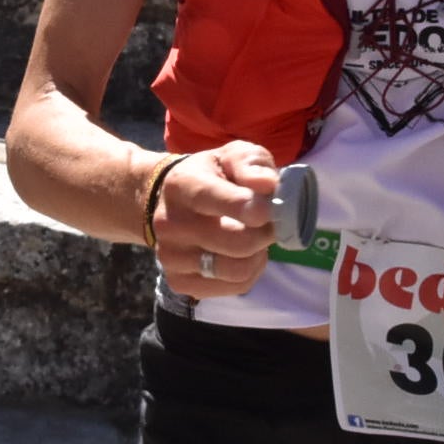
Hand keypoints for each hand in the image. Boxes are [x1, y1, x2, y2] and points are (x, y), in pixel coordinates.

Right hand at [151, 141, 278, 298]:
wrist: (168, 201)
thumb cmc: (211, 175)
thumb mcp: (232, 155)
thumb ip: (252, 164)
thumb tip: (268, 185)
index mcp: (183, 185)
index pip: (222, 202)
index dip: (257, 209)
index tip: (274, 208)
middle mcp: (170, 224)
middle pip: (238, 243)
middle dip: (265, 234)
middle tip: (271, 223)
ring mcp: (171, 257)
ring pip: (238, 270)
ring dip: (258, 255)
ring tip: (254, 238)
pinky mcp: (179, 282)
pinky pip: (233, 287)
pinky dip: (248, 273)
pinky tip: (242, 255)